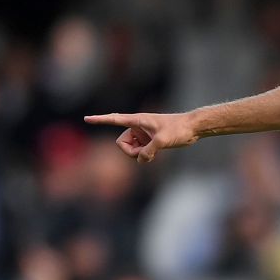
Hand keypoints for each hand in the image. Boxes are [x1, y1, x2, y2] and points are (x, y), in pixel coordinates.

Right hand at [82, 111, 196, 161]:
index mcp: (137, 120)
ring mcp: (142, 135)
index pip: (114, 119)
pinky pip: (139, 153)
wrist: (192, 128)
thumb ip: (149, 151)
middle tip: (146, 152)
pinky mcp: (149, 141)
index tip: (86, 118)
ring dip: (139, 155)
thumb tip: (140, 160)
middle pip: (121, 144)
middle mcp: (137, 127)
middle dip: (131, 152)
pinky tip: (156, 153)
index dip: (100, 120)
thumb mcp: (163, 140)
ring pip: (131, 150)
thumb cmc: (178, 129)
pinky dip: (145, 156)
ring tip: (154, 151)